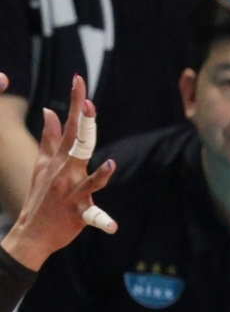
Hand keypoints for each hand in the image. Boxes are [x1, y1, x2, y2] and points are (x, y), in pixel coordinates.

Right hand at [4, 75, 116, 271]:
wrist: (33, 231)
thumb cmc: (41, 196)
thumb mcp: (42, 165)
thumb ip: (49, 139)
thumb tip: (50, 112)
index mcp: (60, 159)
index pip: (69, 125)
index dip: (75, 103)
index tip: (79, 80)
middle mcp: (66, 172)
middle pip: (78, 144)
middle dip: (83, 125)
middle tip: (88, 104)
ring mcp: (72, 193)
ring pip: (88, 181)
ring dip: (99, 175)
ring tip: (111, 165)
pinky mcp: (79, 215)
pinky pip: (92, 217)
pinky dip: (102, 222)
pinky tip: (113, 227)